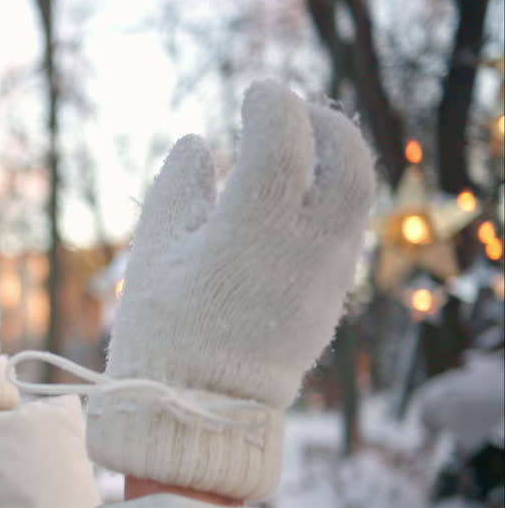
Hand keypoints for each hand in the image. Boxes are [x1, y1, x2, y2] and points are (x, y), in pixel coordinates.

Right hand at [89, 81, 375, 500]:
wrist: (196, 413)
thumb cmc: (161, 332)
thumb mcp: (152, 252)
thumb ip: (177, 188)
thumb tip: (199, 145)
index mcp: (252, 228)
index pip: (282, 138)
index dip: (271, 104)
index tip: (254, 95)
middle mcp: (304, 246)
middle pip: (347, 162)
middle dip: (326, 126)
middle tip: (295, 114)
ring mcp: (325, 276)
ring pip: (355, 199)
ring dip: (332, 163)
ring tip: (296, 157)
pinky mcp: (329, 302)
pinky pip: (344, 234)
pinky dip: (327, 203)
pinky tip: (292, 206)